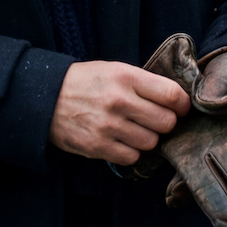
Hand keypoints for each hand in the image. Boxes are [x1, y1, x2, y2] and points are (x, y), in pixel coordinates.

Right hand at [48, 61, 189, 163]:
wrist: (45, 98)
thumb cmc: (85, 82)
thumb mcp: (113, 69)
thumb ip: (143, 82)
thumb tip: (176, 100)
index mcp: (126, 77)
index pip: (171, 95)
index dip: (182, 104)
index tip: (180, 107)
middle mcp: (119, 101)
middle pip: (166, 122)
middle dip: (165, 122)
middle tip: (154, 119)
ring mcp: (109, 126)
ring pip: (151, 142)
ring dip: (147, 138)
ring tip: (134, 129)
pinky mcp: (98, 146)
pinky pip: (132, 157)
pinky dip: (130, 151)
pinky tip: (121, 140)